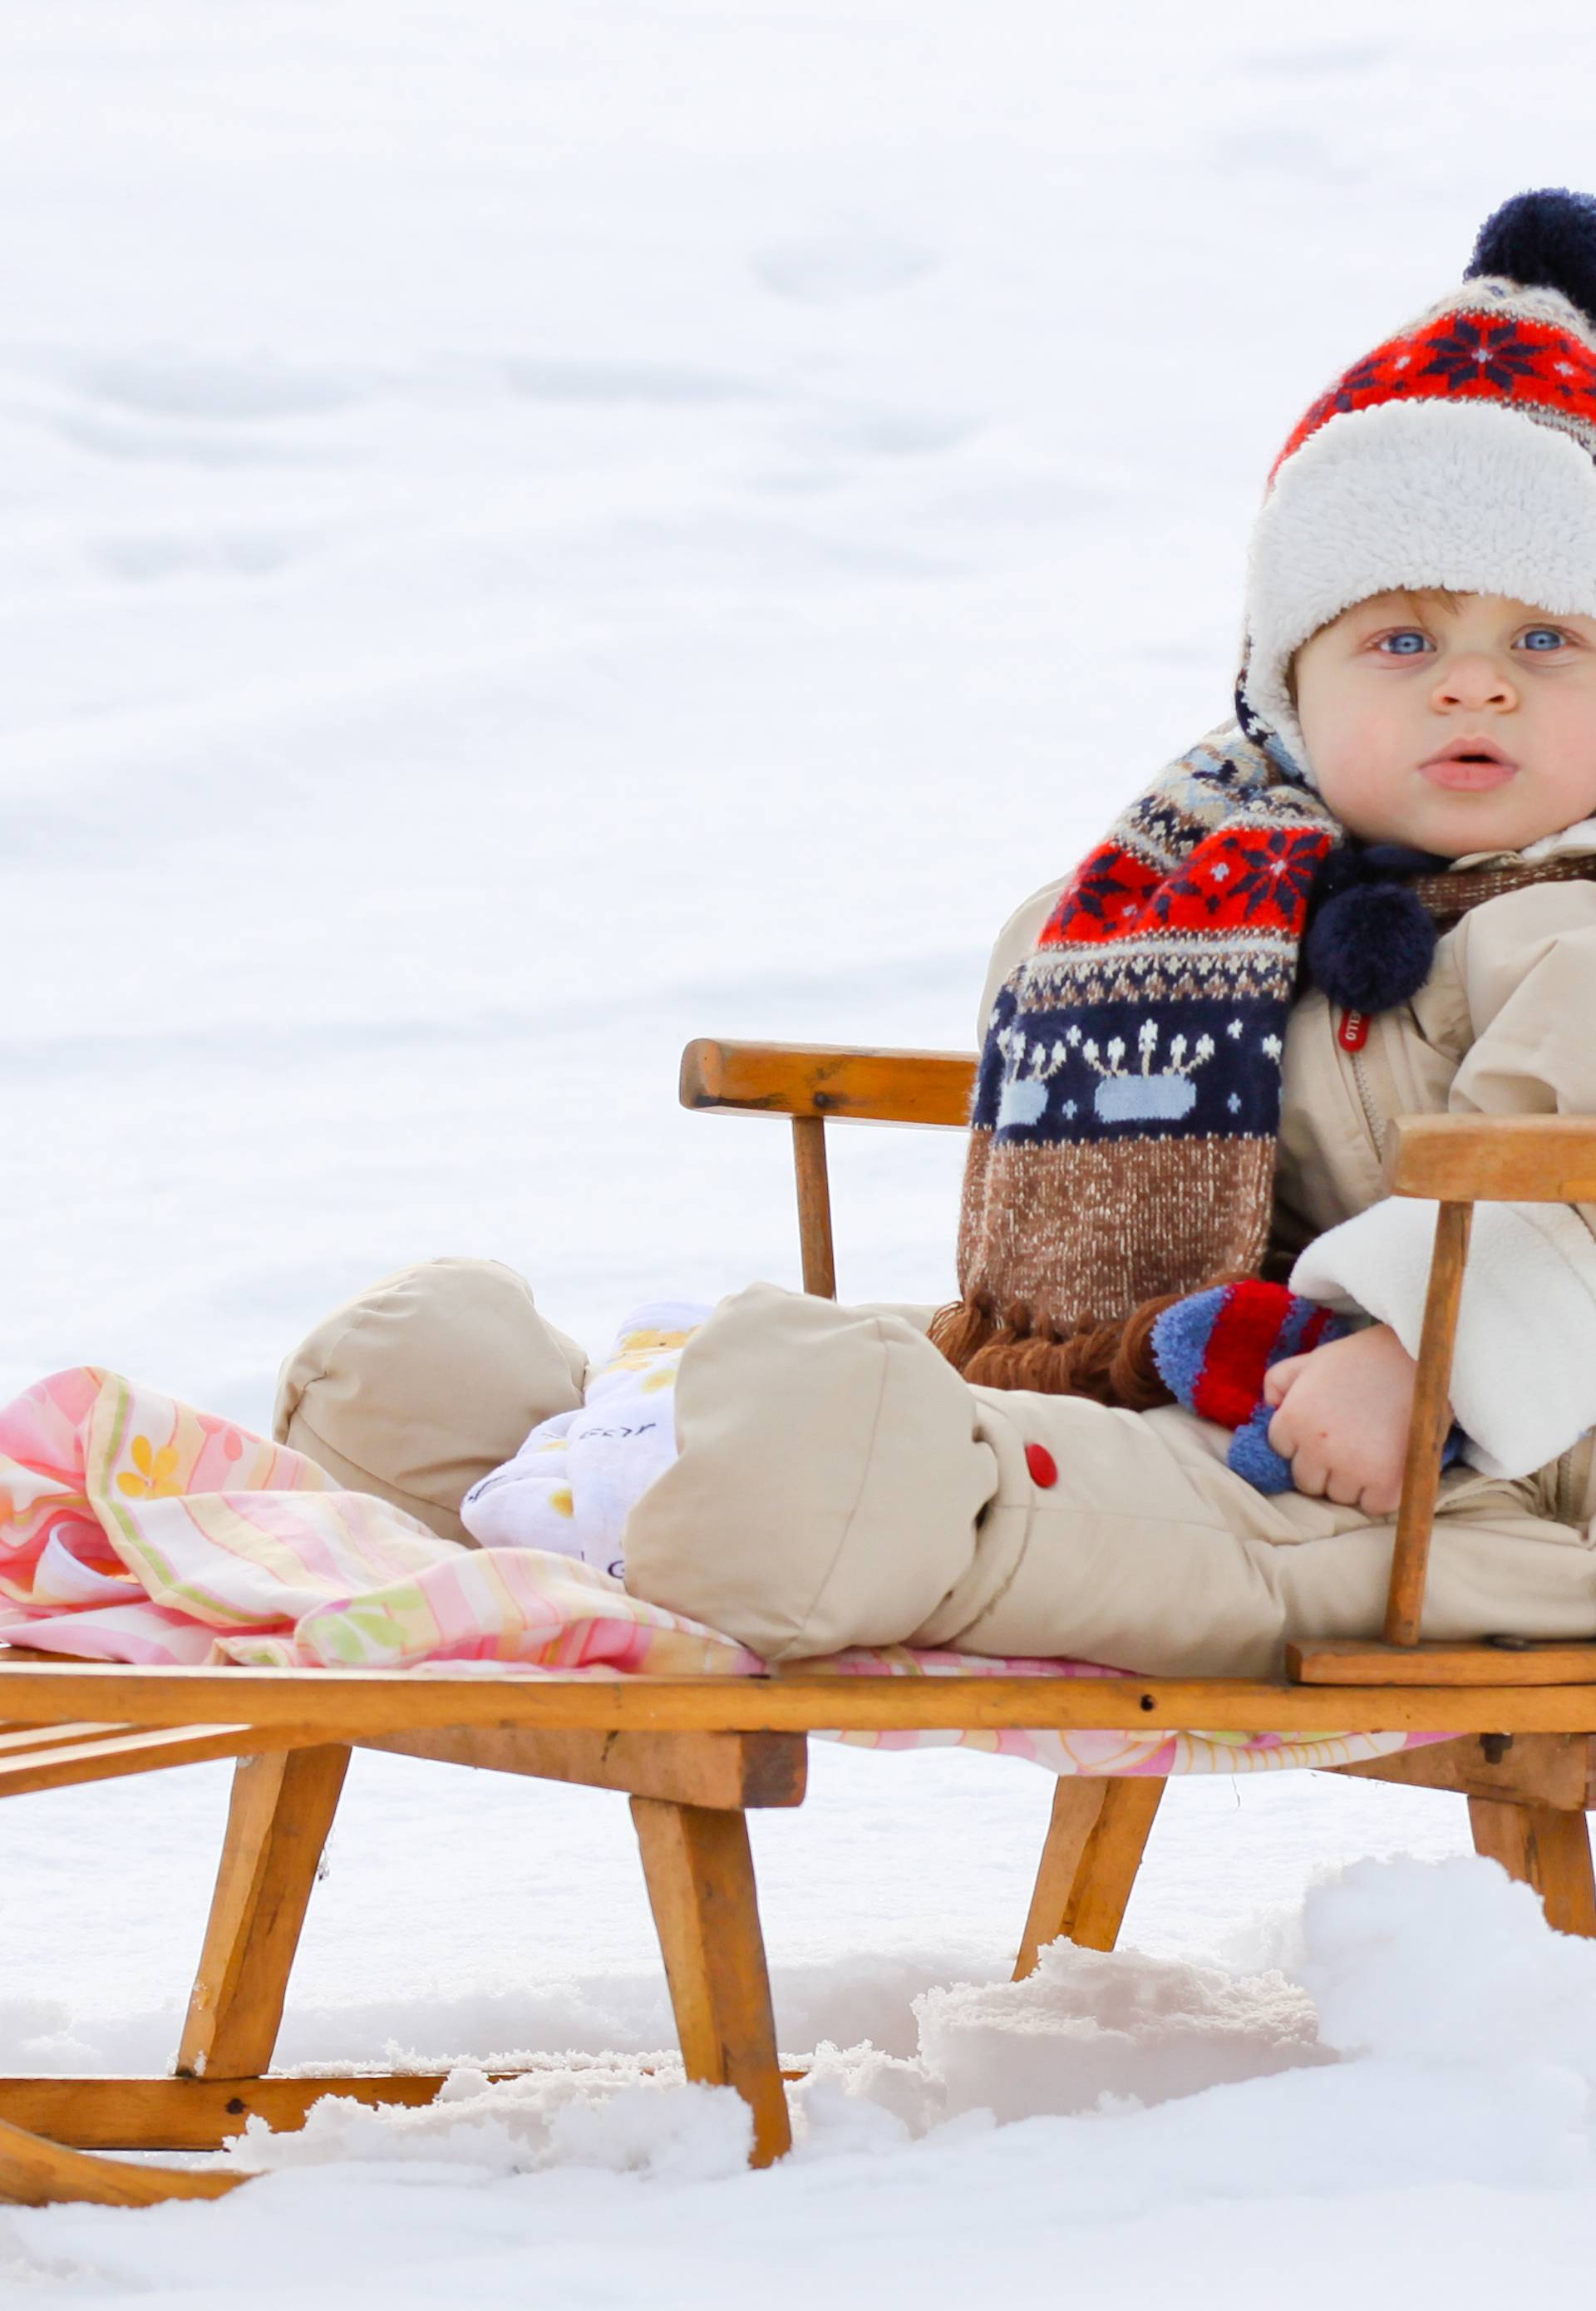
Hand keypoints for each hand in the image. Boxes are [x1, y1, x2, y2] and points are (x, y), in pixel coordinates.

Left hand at [1262, 1324, 1434, 1517]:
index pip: (1282, 1449)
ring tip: (1372, 1450)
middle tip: (1349, 1443)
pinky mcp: (1387, 1483)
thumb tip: (1269, 1407)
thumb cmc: (1363, 1358)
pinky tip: (1389, 1468)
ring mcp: (1352, 1468)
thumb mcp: (1311, 1359)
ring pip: (1339, 1496)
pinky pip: (1373, 1507)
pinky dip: (1381, 1494)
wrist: (1420, 1356)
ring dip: (1352, 1481)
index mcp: (1293, 1420)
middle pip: (1308, 1481)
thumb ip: (1279, 1380)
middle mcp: (1317, 1448)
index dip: (1303, 1439)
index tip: (1326, 1426)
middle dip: (1323, 1466)